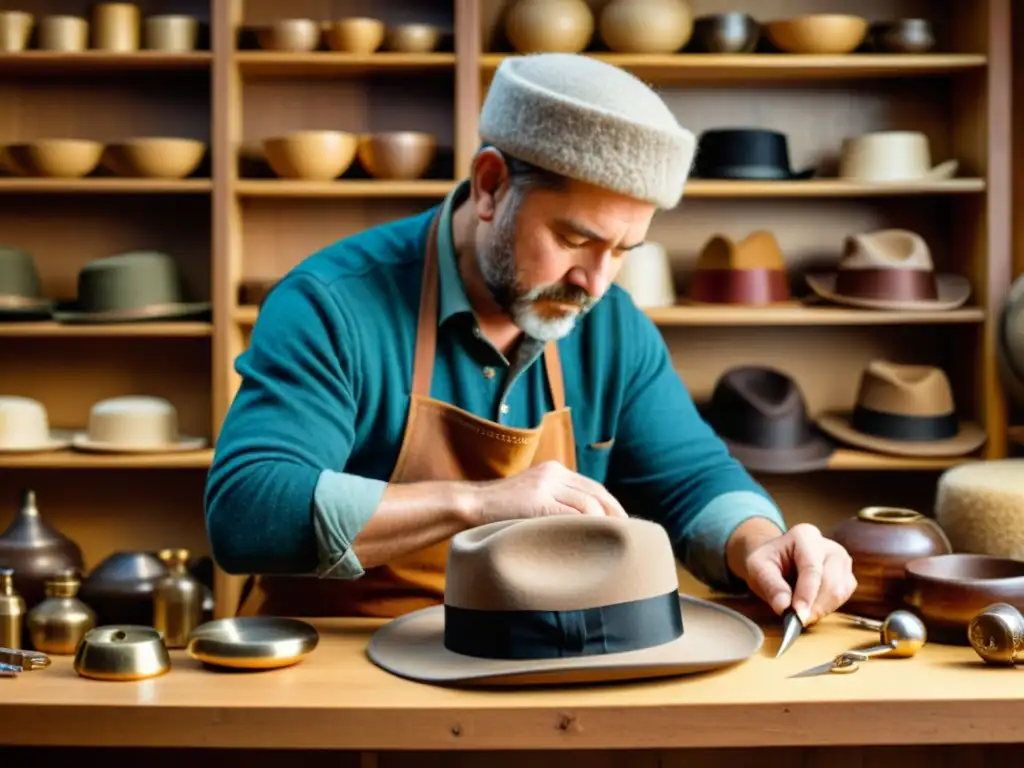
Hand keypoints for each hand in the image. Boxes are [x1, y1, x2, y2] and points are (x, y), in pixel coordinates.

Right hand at [466, 460, 627, 525]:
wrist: (472, 504)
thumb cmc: (503, 510)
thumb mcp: (534, 497)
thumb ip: (557, 503)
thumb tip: (588, 523)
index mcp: (555, 470)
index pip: (594, 487)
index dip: (612, 506)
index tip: (623, 526)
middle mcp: (553, 472)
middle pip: (596, 493)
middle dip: (615, 515)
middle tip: (626, 536)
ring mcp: (545, 485)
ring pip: (588, 504)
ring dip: (602, 524)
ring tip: (610, 542)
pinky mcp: (537, 501)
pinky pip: (571, 515)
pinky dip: (585, 528)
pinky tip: (590, 540)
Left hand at [741, 523, 856, 625]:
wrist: (777, 560)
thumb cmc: (767, 562)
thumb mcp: (757, 569)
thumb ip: (770, 585)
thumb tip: (784, 607)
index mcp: (805, 536)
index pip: (812, 568)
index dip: (806, 594)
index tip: (798, 616)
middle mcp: (829, 546)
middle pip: (831, 582)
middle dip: (814, 606)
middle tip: (796, 621)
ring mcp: (842, 561)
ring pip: (840, 592)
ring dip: (820, 609)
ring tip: (800, 613)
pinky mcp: (847, 576)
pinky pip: (843, 598)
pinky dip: (827, 608)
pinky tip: (810, 608)